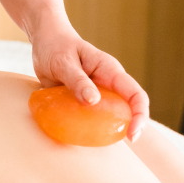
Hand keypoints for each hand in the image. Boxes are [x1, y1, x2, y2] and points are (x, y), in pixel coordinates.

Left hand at [29, 20, 148, 141]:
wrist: (44, 40)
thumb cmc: (55, 46)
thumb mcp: (64, 61)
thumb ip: (77, 80)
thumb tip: (93, 101)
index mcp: (109, 72)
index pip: (135, 94)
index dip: (139, 115)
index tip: (132, 134)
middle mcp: (107, 85)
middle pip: (125, 110)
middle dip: (124, 128)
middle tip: (112, 142)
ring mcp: (94, 94)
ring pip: (106, 117)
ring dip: (102, 131)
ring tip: (91, 141)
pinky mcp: (80, 101)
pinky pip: (87, 118)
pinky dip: (83, 128)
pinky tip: (73, 135)